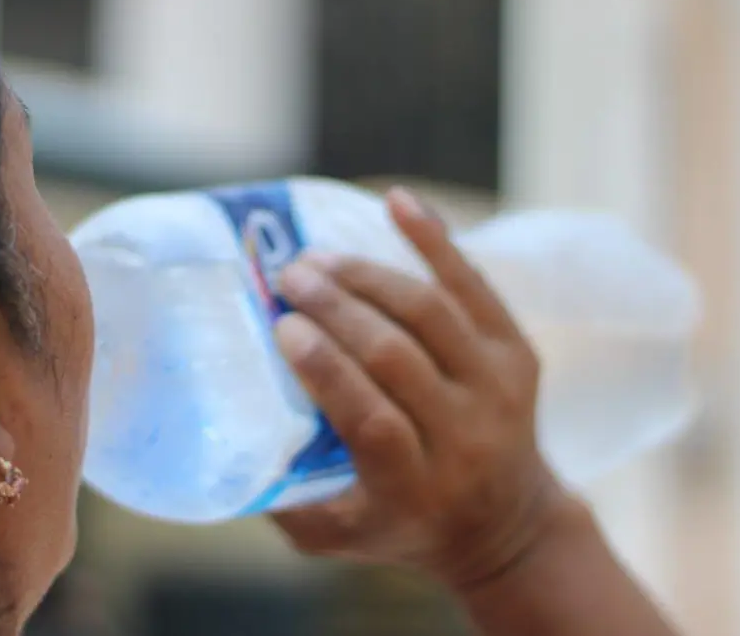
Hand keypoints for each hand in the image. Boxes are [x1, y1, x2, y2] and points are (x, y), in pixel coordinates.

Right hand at [271, 187, 571, 589]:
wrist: (504, 524)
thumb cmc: (399, 525)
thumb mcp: (332, 536)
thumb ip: (279, 497)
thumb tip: (222, 428)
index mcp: (413, 489)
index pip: (374, 419)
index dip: (328, 370)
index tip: (284, 327)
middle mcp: (464, 439)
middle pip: (399, 357)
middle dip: (339, 309)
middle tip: (291, 277)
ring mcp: (498, 392)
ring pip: (433, 314)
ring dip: (371, 277)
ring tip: (319, 259)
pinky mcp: (517, 354)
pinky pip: (476, 286)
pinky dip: (435, 241)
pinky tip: (395, 203)